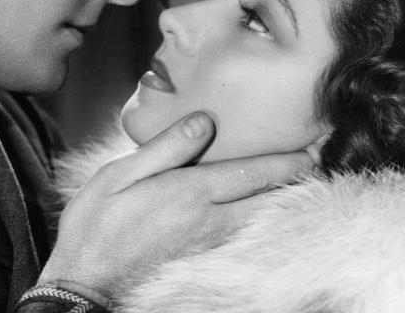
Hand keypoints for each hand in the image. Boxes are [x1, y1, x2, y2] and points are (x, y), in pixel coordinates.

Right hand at [39, 111, 313, 297]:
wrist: (86, 283)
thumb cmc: (97, 225)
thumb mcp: (120, 175)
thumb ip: (166, 147)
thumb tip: (205, 121)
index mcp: (190, 193)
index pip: (253, 173)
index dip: (288, 161)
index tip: (315, 148)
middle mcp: (209, 220)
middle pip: (268, 199)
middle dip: (295, 179)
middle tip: (317, 160)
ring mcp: (209, 244)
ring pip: (260, 219)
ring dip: (282, 199)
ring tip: (298, 180)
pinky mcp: (202, 259)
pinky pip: (244, 234)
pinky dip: (262, 217)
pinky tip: (262, 209)